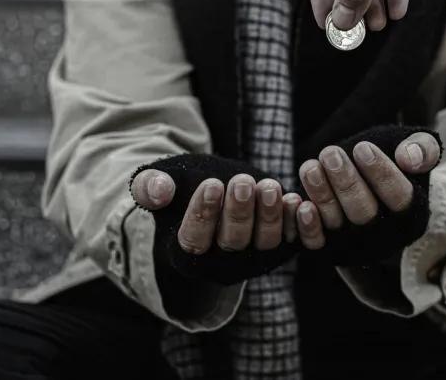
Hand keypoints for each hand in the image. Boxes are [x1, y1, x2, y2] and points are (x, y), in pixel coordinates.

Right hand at [131, 171, 301, 253]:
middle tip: (243, 182)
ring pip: (265, 242)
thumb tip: (158, 190)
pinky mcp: (280, 248)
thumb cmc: (181, 188)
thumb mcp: (159, 183)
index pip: (194, 240)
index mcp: (186, 254)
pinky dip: (296, 224)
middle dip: (239, 212)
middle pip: (233, 242)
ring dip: (270, 215)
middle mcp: (222, 263)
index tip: (212, 184)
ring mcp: (253, 258)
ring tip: (269, 186)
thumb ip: (149, 187)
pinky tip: (296, 200)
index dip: (203, 214)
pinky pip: (291, 240)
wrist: (214, 189)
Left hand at [296, 132, 440, 246]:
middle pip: (364, 213)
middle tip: (330, 154)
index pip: (399, 198)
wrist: (369, 175)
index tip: (362, 148)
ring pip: (336, 221)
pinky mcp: (329, 246)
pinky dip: (306, 226)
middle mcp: (384, 235)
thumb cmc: (395, 161)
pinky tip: (298, 201)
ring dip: (322, 194)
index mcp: (412, 215)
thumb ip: (424, 149)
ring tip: (310, 166)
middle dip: (345, 182)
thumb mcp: (417, 149)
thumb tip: (409, 158)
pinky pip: (316, 242)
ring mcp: (355, 243)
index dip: (381, 174)